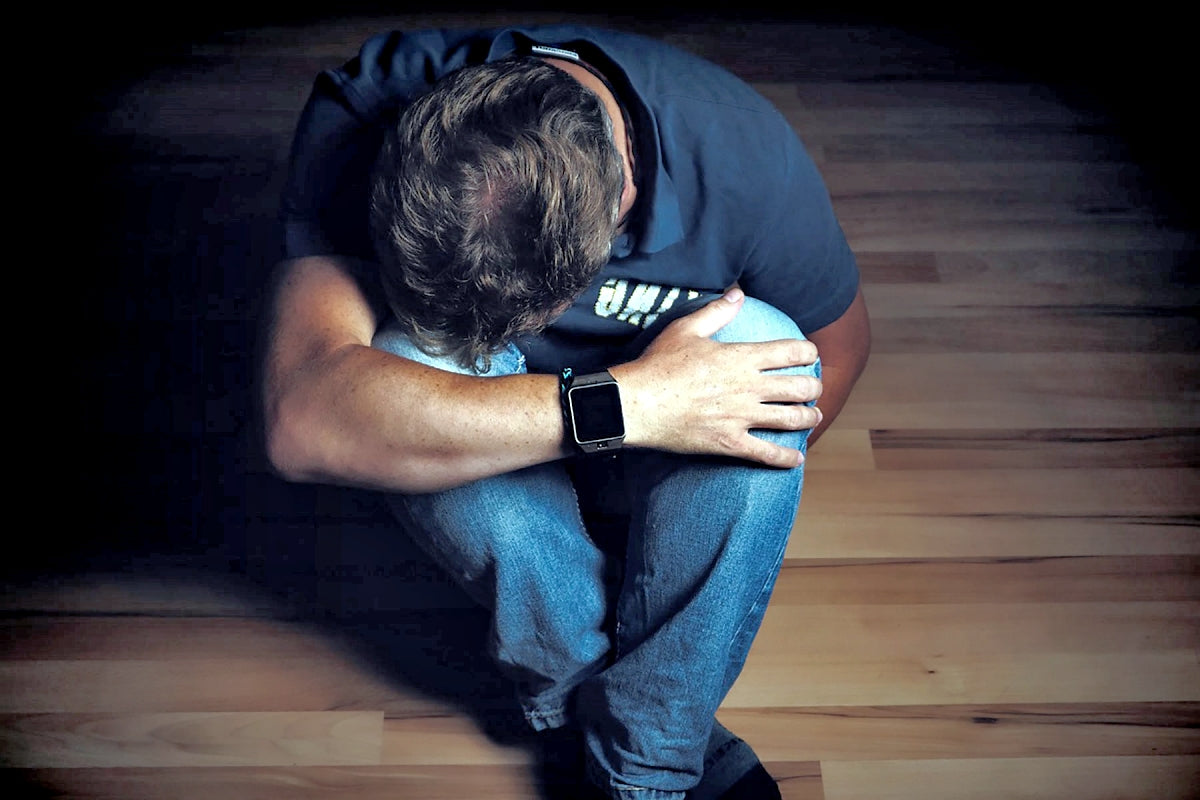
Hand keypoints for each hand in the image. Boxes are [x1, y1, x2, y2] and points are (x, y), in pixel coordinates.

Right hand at [610, 288, 821, 466]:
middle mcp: (748, 387)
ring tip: (813, 417)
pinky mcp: (729, 442)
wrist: (636, 403)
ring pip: (791, 419)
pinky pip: (766, 453)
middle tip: (815, 389)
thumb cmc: (658, 364)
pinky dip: (786, 457)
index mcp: (740, 357)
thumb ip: (717, 311)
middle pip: (799, 387)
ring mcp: (741, 416)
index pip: (790, 352)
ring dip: (809, 418)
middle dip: (814, 387)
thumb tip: (738, 293)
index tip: (811, 355)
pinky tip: (797, 457)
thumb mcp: (686, 329)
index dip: (807, 352)